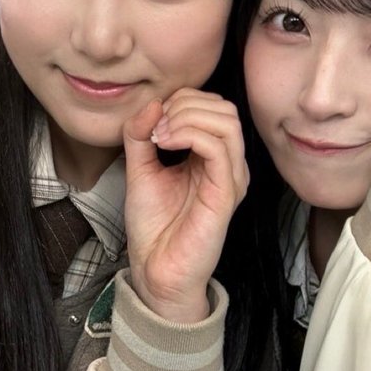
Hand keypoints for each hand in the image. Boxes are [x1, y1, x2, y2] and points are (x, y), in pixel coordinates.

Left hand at [122, 89, 248, 322]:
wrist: (155, 269)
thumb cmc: (154, 226)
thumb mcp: (139, 168)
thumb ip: (141, 134)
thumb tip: (151, 103)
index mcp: (213, 157)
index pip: (213, 106)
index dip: (181, 100)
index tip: (150, 121)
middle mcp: (229, 165)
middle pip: (224, 108)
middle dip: (185, 105)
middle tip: (155, 127)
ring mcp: (231, 179)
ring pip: (226, 122)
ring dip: (186, 117)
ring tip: (159, 135)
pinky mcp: (225, 194)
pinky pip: (217, 148)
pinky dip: (188, 134)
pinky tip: (164, 144)